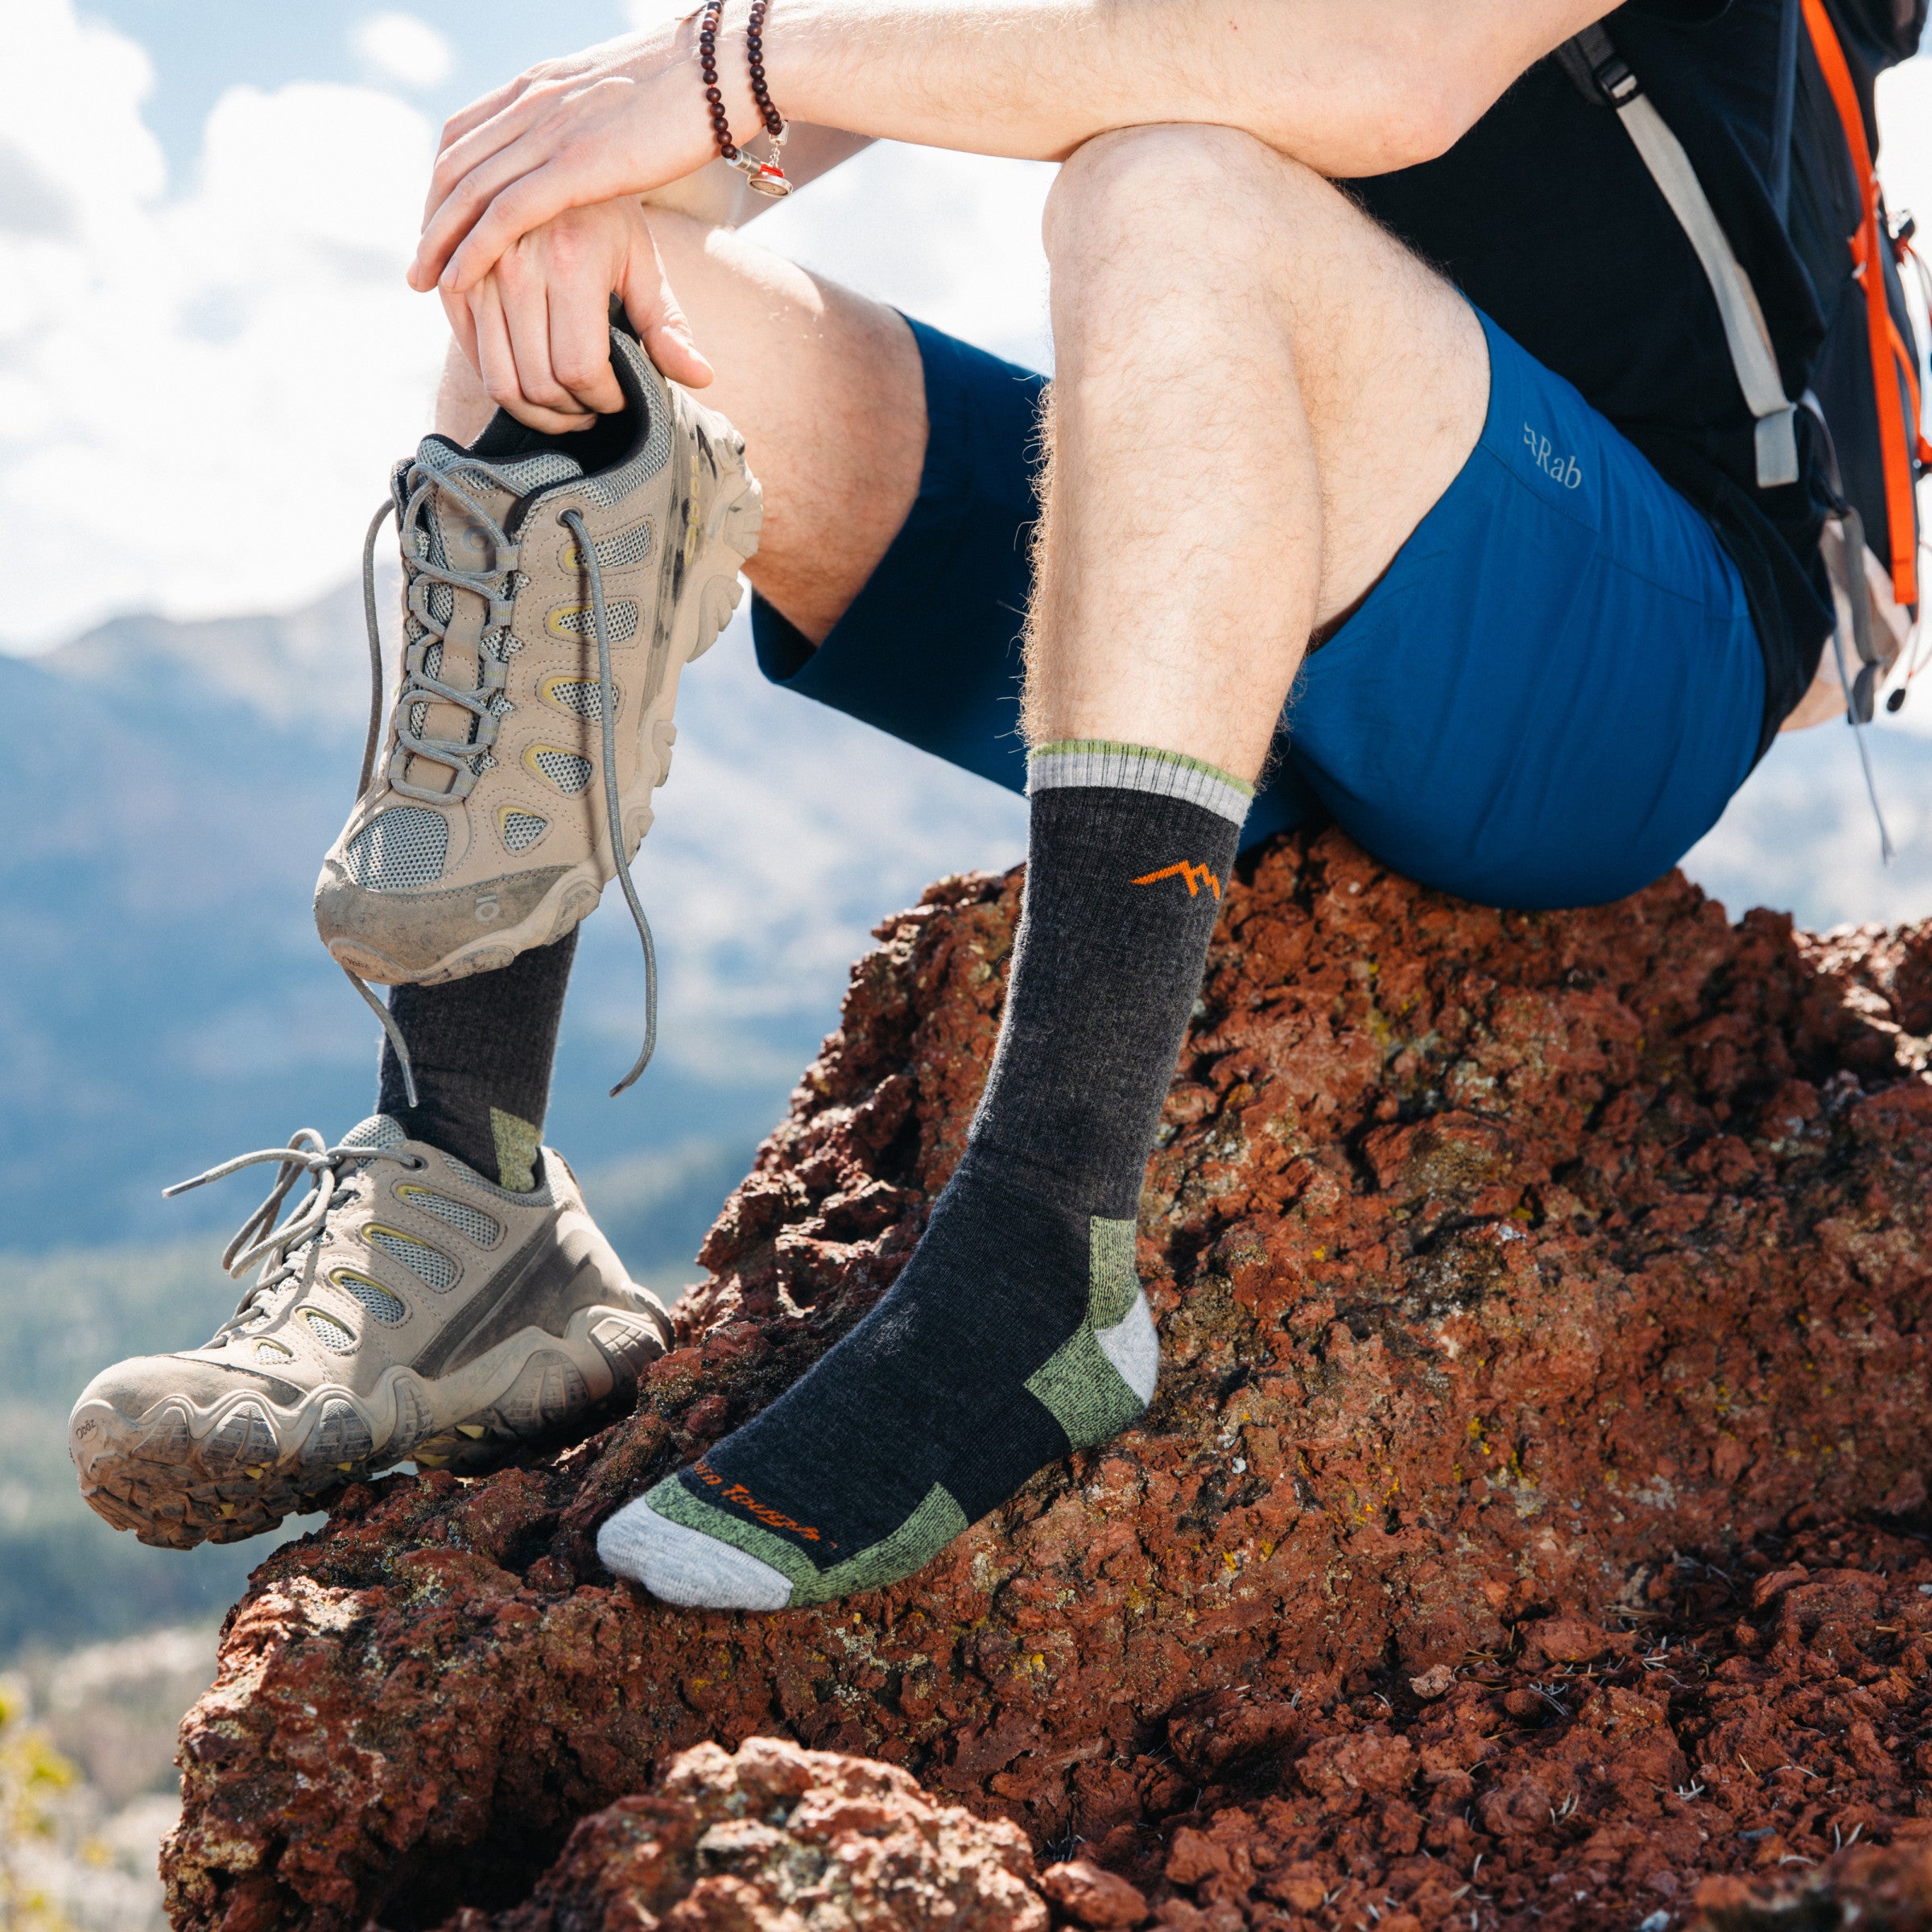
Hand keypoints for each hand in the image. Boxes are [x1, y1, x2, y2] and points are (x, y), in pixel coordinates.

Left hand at [411, 20, 757, 300]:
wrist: (723, 68)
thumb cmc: (689, 92)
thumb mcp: (618, 102)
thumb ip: (588, 124)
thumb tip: (592, 149)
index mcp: (539, 86)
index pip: (463, 136)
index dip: (441, 186)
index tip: (437, 227)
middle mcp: (532, 103)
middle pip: (453, 165)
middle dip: (429, 219)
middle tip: (417, 265)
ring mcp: (551, 131)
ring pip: (468, 190)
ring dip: (438, 241)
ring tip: (423, 283)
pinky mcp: (577, 164)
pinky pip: (505, 212)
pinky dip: (473, 248)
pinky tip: (457, 280)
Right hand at [442, 196, 711, 435]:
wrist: (543, 156)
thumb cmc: (604, 214)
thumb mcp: (641, 261)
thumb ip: (667, 324)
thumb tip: (701, 378)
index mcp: (570, 261)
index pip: (580, 369)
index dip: (605, 400)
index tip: (620, 399)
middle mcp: (516, 265)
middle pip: (539, 384)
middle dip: (573, 412)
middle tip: (593, 409)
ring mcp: (477, 274)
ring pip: (500, 382)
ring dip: (537, 412)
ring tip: (566, 405)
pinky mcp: (453, 281)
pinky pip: (473, 358)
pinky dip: (502, 384)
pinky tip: (531, 380)